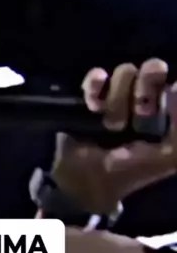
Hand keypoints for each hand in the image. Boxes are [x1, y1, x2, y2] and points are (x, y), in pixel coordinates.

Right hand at [51, 59, 176, 214]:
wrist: (85, 183)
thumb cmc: (128, 172)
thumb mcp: (168, 158)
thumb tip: (175, 87)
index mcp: (165, 114)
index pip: (173, 87)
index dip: (169, 94)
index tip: (160, 110)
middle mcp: (143, 100)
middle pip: (153, 70)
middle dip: (145, 92)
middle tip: (140, 114)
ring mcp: (115, 97)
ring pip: (126, 72)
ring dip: (118, 101)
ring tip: (111, 127)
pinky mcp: (89, 98)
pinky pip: (96, 77)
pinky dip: (96, 86)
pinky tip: (94, 105)